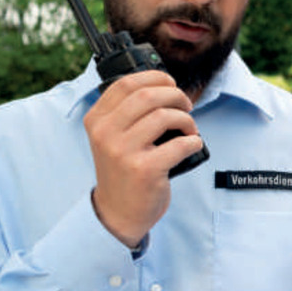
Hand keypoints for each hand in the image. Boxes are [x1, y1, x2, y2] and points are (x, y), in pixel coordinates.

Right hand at [83, 70, 204, 247]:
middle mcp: (105, 134)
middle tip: (186, 105)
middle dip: (175, 95)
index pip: (126, 83)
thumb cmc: (123, 171)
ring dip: (186, 120)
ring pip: (164, 116)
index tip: (170, 84)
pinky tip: (193, 145)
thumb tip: (164, 86)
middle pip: (147, 96)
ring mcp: (123, 152)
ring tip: (189, 129)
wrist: (117, 213)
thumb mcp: (112, 138)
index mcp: (96, 120)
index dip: (155, 77)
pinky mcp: (144, 169)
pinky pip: (180, 144)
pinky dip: (194, 141)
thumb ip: (127, 113)